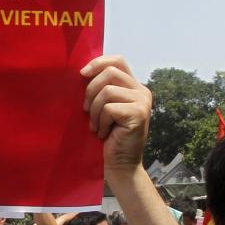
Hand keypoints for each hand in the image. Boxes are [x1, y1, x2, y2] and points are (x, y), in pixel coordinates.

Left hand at [81, 55, 151, 173]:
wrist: (119, 164)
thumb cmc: (106, 137)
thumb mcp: (102, 108)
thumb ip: (99, 89)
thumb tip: (81, 73)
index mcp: (133, 86)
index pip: (117, 61)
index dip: (98, 62)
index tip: (81, 74)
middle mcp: (141, 91)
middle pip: (110, 72)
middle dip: (90, 90)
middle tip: (85, 110)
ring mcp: (142, 101)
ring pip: (107, 91)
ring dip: (94, 110)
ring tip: (96, 126)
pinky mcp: (139, 113)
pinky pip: (109, 108)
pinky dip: (101, 121)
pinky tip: (104, 133)